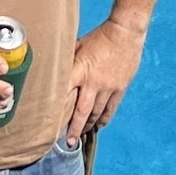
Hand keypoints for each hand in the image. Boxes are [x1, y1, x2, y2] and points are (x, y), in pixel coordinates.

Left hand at [65, 16, 144, 142]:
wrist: (125, 32)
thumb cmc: (99, 36)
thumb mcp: (78, 45)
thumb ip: (68, 61)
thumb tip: (54, 70)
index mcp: (79, 69)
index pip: (64, 94)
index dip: (57, 110)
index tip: (50, 123)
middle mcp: (93, 82)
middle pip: (81, 111)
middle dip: (74, 128)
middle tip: (68, 142)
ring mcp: (108, 87)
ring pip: (96, 113)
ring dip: (88, 126)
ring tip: (81, 135)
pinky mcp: (120, 88)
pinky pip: (110, 109)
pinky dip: (104, 119)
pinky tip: (99, 126)